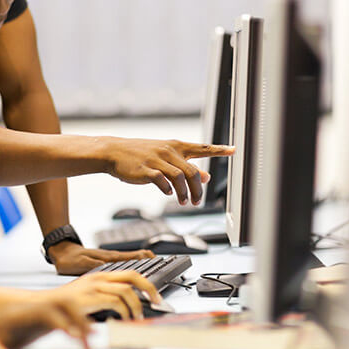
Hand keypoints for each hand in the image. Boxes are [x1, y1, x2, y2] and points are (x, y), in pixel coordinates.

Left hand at [0, 299, 93, 348]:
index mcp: (16, 314)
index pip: (44, 310)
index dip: (61, 321)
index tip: (74, 337)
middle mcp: (30, 310)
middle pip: (61, 302)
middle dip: (78, 317)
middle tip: (90, 339)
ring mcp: (36, 315)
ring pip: (66, 308)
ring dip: (81, 321)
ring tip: (90, 343)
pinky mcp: (40, 323)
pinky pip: (64, 320)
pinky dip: (76, 329)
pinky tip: (81, 348)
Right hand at [44, 270, 160, 319]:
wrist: (42, 307)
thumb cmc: (64, 307)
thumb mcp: (88, 298)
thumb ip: (105, 298)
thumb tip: (125, 308)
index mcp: (99, 276)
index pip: (130, 273)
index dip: (146, 283)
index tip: (156, 295)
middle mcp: (98, 278)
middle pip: (132, 276)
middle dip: (149, 288)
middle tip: (157, 301)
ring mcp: (93, 286)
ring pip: (126, 290)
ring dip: (136, 305)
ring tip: (136, 317)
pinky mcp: (89, 298)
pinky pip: (115, 301)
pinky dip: (124, 311)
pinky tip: (123, 319)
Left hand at [47, 241, 155, 274]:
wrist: (60, 252)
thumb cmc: (69, 259)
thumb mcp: (80, 264)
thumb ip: (94, 266)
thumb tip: (108, 268)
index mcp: (107, 258)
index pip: (130, 258)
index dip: (143, 259)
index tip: (155, 260)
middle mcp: (110, 257)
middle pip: (134, 257)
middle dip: (148, 260)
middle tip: (161, 262)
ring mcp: (109, 259)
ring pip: (130, 260)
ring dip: (143, 261)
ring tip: (155, 263)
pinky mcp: (105, 261)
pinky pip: (123, 262)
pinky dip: (133, 263)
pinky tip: (136, 267)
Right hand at [102, 138, 234, 204]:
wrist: (115, 151)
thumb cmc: (141, 154)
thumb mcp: (165, 157)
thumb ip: (185, 166)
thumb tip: (206, 177)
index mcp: (176, 146)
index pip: (202, 147)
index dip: (219, 150)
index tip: (234, 150)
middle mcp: (169, 151)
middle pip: (192, 171)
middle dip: (198, 189)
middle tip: (197, 201)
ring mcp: (157, 159)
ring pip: (180, 177)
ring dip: (185, 193)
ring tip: (184, 202)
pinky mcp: (146, 169)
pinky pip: (162, 181)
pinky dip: (168, 190)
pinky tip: (169, 194)